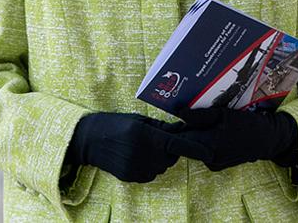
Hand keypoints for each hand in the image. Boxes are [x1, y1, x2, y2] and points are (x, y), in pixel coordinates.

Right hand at [66, 112, 208, 182]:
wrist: (87, 140)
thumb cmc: (113, 125)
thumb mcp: (137, 120)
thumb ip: (160, 127)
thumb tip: (181, 130)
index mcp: (147, 136)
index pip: (178, 146)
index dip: (196, 150)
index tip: (209, 154)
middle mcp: (145, 154)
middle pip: (171, 157)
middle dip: (170, 150)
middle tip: (155, 140)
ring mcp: (138, 168)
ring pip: (162, 166)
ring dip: (159, 158)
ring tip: (141, 147)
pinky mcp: (132, 177)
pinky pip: (150, 174)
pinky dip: (148, 166)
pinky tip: (134, 156)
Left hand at [176, 107, 297, 170]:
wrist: (268, 140)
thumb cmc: (247, 124)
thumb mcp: (223, 114)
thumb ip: (199, 115)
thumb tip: (179, 113)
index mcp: (210, 144)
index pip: (182, 138)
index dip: (175, 129)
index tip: (171, 121)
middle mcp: (209, 158)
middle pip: (187, 144)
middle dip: (184, 132)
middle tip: (186, 119)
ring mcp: (213, 164)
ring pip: (194, 148)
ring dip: (194, 137)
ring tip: (199, 125)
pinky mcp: (217, 166)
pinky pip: (203, 153)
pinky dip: (202, 144)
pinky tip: (209, 134)